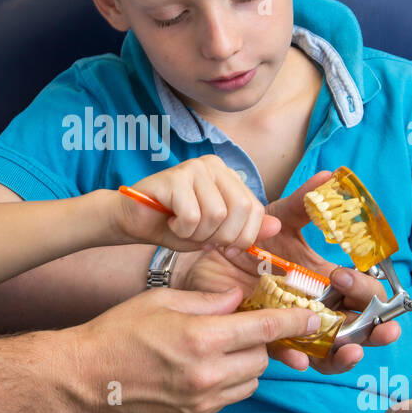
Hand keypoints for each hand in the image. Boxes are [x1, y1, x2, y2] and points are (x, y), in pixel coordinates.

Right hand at [73, 283, 325, 412]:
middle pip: (262, 358)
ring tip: (217, 350)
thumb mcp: (162, 300)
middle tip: (237, 328)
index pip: (265, 328)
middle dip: (258, 342)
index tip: (315, 319)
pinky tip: (200, 369)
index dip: (295, 322)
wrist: (83, 378)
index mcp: (201, 338)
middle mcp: (207, 375)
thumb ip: (208, 301)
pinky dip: (226, 383)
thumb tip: (240, 300)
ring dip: (244, 365)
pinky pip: (228, 399)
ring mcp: (201, 402)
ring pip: (250, 382)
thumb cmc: (117, 332)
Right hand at [110, 155, 279, 253]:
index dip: (243, 236)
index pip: (255, 208)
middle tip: (200, 236)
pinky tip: (170, 222)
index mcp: (229, 176)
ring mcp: (194, 167)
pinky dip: (181, 230)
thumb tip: (277, 227)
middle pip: (239, 208)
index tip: (225, 246)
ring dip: (198, 234)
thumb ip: (246, 230)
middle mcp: (214, 166)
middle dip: (222, 235)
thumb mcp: (216, 234)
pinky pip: (192, 215)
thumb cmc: (174, 226)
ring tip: (183, 227)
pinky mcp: (174, 176)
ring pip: (216, 214)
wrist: (134, 221)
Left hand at [258, 171, 402, 359]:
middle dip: (378, 329)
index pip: (364, 292)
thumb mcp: (278, 217)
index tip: (341, 274)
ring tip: (352, 352)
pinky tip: (301, 359)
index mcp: (326, 278)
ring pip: (331, 350)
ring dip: (346, 355)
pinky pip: (288, 355)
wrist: (207, 251)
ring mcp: (295, 323)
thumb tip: (330, 176)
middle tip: (383, 327)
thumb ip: (304, 201)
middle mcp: (317, 305)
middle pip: (359, 326)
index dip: (366, 289)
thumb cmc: (248, 234)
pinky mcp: (268, 335)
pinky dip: (298, 359)